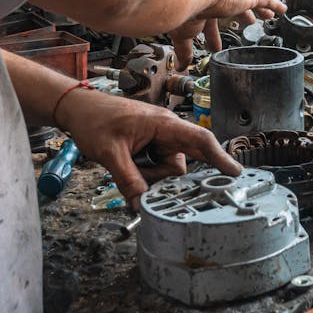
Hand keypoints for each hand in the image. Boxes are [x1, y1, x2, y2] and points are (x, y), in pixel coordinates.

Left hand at [54, 87, 241, 208]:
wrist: (77, 109)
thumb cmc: (95, 119)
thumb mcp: (109, 152)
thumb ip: (128, 179)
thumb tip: (141, 204)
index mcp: (164, 124)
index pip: (200, 139)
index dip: (220, 157)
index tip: (235, 173)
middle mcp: (166, 132)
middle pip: (182, 164)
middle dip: (161, 176)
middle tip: (138, 174)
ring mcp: (158, 141)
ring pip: (167, 171)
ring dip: (148, 176)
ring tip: (124, 164)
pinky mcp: (150, 148)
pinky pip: (156, 169)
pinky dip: (144, 174)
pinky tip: (127, 167)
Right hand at [170, 0, 285, 67]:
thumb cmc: (186, 11)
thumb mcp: (185, 36)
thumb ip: (185, 51)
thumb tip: (182, 66)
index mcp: (202, 8)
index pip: (210, 23)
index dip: (213, 37)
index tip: (215, 47)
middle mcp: (218, 0)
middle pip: (234, 8)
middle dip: (241, 15)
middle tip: (248, 22)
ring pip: (250, 2)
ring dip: (259, 9)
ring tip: (267, 15)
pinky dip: (274, 4)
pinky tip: (283, 9)